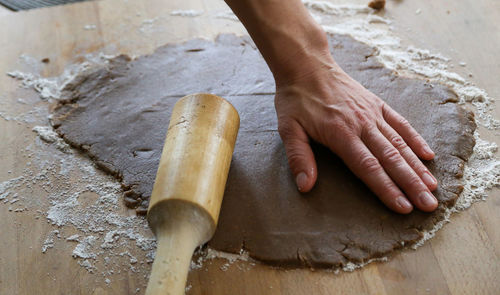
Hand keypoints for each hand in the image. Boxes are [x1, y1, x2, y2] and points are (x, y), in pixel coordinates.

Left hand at [275, 59, 438, 213]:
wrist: (306, 64)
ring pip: (400, 144)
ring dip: (417, 167)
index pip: (368, 167)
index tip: (403, 208)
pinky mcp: (377, 104)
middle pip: (391, 159)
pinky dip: (415, 140)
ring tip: (433, 187)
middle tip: (429, 206)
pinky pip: (400, 123)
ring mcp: (372, 113)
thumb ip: (298, 158)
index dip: (386, 189)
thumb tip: (305, 186)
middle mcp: (362, 124)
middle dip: (411, 185)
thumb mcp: (288, 128)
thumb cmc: (296, 99)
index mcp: (340, 134)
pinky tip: (428, 155)